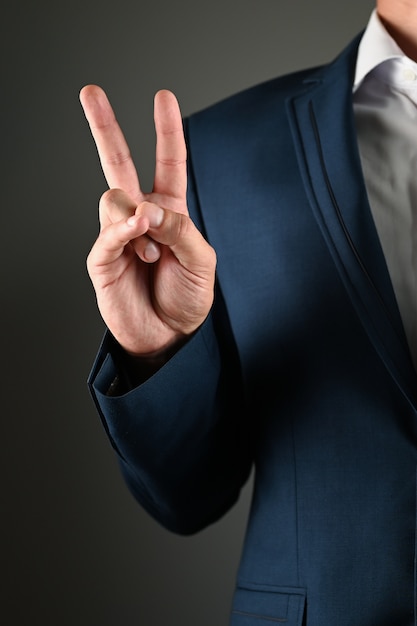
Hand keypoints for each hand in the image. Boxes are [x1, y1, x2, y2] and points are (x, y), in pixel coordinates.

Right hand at [80, 85, 215, 356]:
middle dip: (105, 127)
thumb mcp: (201, 259)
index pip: (167, 163)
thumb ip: (179, 228)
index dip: (167, 131)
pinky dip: (124, 231)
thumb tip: (146, 208)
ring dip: (138, 220)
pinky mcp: (102, 257)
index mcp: (169, 212)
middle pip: (119, 163)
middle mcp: (140, 217)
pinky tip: (138, 240)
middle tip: (90, 92)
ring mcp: (118, 235)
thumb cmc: (188, 299)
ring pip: (115, 197)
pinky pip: (108, 231)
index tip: (163, 97)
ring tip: (153, 254)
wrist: (170, 337)